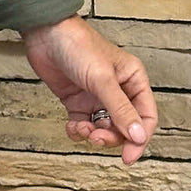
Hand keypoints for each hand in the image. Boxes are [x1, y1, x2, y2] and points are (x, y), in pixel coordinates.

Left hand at [18, 14, 158, 164]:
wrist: (45, 34)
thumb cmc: (78, 45)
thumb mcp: (103, 79)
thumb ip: (120, 110)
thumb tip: (138, 136)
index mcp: (133, 80)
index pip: (146, 116)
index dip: (139, 138)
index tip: (128, 156)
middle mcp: (118, 90)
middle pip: (124, 127)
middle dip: (112, 137)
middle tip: (98, 138)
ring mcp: (96, 96)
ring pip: (104, 128)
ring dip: (94, 135)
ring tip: (82, 129)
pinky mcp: (77, 100)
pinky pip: (83, 125)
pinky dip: (78, 131)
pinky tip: (72, 126)